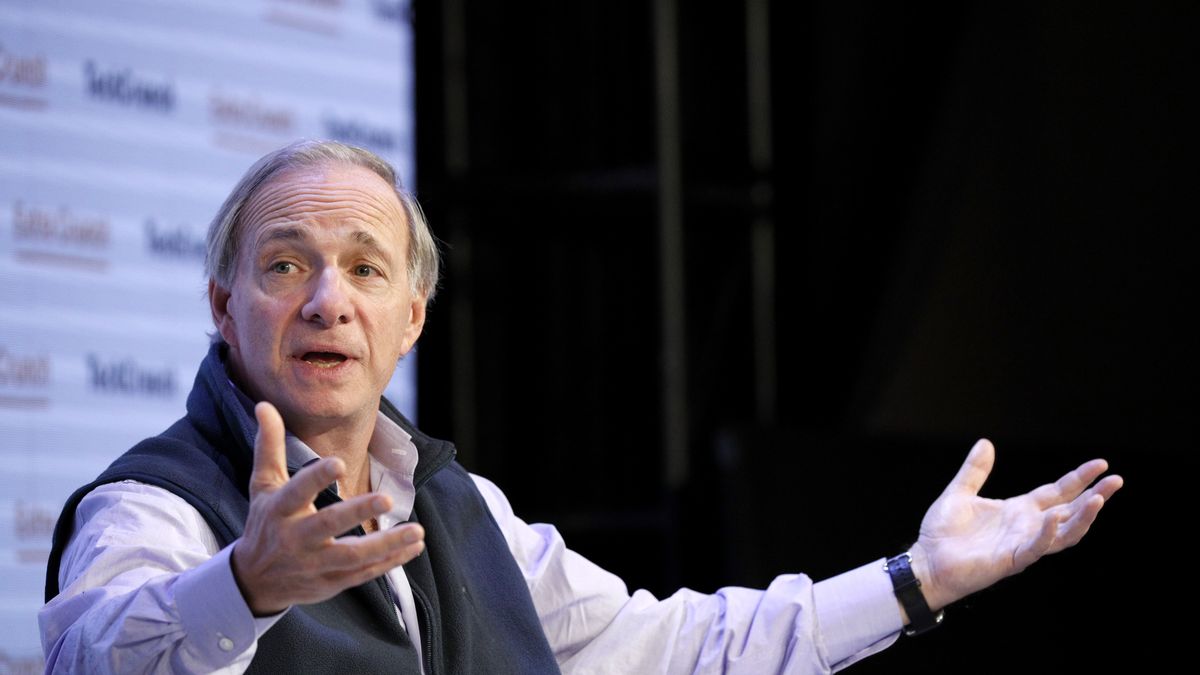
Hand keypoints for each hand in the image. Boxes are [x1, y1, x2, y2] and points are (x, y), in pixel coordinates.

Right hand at [231, 401, 425, 614]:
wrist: (254, 581)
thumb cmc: (265, 522)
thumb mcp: (263, 484)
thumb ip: (269, 445)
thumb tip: (266, 404)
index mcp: (279, 509)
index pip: (297, 491)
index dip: (316, 478)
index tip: (340, 463)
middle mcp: (296, 538)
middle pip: (327, 525)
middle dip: (357, 513)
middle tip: (386, 498)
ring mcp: (314, 564)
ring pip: (352, 556)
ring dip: (386, 544)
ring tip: (417, 531)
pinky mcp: (331, 582)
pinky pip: (363, 573)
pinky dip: (390, 562)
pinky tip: (415, 546)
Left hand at [909, 439, 1122, 611]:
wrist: (927, 561)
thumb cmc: (943, 533)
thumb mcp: (960, 493)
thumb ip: (975, 470)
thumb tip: (986, 442)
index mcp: (1019, 510)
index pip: (1057, 492)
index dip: (1079, 479)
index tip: (1101, 464)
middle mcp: (1027, 526)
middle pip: (1070, 511)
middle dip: (1095, 496)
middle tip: (1117, 480)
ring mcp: (1022, 544)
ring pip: (1064, 533)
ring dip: (1082, 518)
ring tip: (1099, 500)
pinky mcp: (1011, 560)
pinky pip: (1036, 548)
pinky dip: (1047, 534)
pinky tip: (1055, 517)